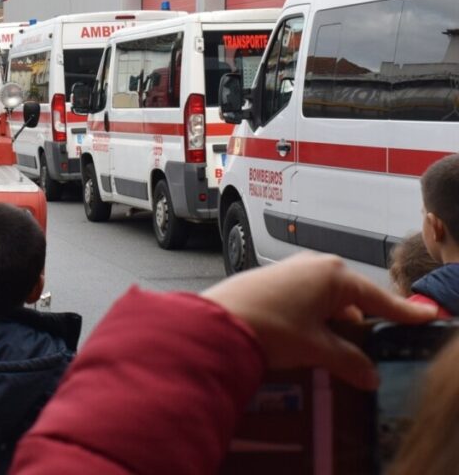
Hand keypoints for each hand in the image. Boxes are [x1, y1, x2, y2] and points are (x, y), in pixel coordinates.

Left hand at [202, 253, 435, 389]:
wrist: (216, 321)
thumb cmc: (266, 325)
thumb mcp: (315, 348)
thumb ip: (347, 361)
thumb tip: (368, 375)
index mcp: (334, 275)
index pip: (379, 297)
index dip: (402, 312)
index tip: (425, 316)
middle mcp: (315, 265)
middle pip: (352, 296)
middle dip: (363, 320)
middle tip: (373, 344)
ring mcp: (292, 270)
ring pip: (327, 298)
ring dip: (334, 322)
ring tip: (336, 348)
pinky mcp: (272, 279)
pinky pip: (306, 298)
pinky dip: (314, 317)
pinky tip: (308, 337)